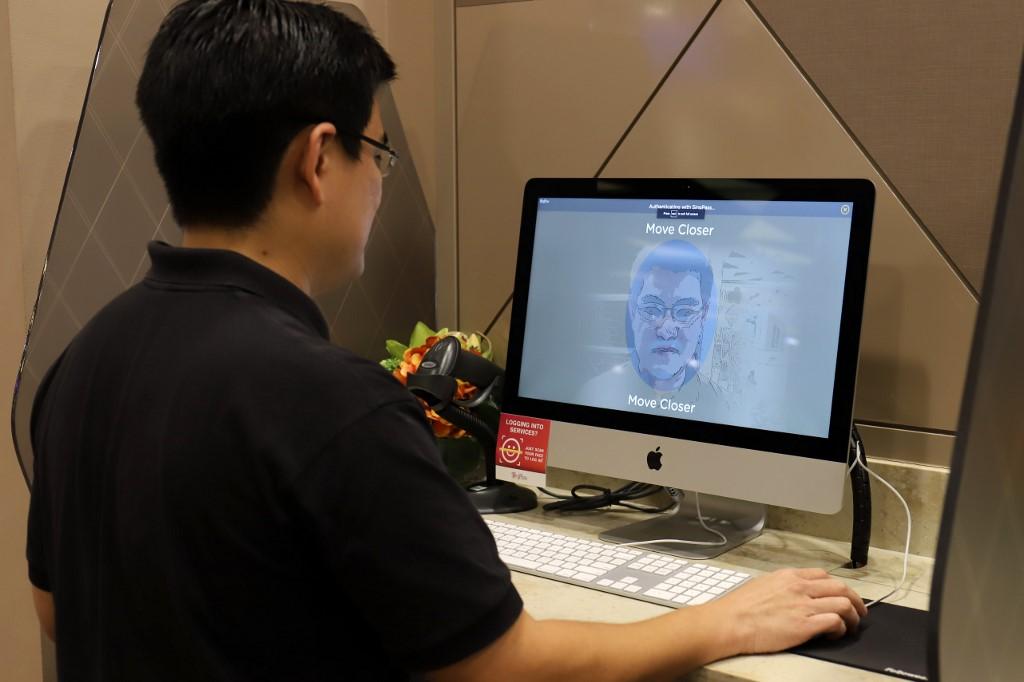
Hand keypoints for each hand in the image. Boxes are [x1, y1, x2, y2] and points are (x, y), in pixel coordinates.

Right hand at [708, 567, 867, 654]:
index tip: (841, 594)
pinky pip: (835, 622)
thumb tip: (793, 594)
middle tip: (859, 610)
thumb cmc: (739, 607)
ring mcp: (804, 605)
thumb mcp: (763, 585)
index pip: (823, 575)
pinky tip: (836, 633)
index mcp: (789, 576)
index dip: (838, 586)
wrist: (730, 622)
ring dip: (853, 615)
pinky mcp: (805, 625)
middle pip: (840, 587)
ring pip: (843, 603)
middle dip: (855, 599)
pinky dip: (841, 627)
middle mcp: (800, 587)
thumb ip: (782, 586)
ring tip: (852, 625)